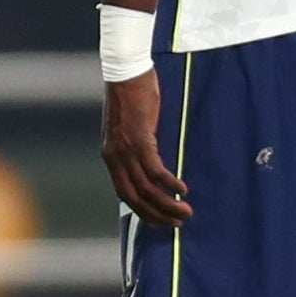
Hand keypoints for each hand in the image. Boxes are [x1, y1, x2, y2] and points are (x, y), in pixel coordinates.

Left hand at [101, 71, 192, 226]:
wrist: (126, 73)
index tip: (159, 222)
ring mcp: (126, 150)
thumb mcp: (128, 128)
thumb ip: (135, 147)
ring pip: (146, 188)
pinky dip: (169, 184)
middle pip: (134, 197)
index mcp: (110, 156)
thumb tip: (152, 162)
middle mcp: (115, 157)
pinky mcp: (139, 140)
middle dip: (156, 214)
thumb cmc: (131, 97)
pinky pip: (155, 171)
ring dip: (166, 204)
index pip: (124, 193)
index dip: (142, 211)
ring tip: (185, 212)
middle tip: (177, 223)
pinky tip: (182, 190)